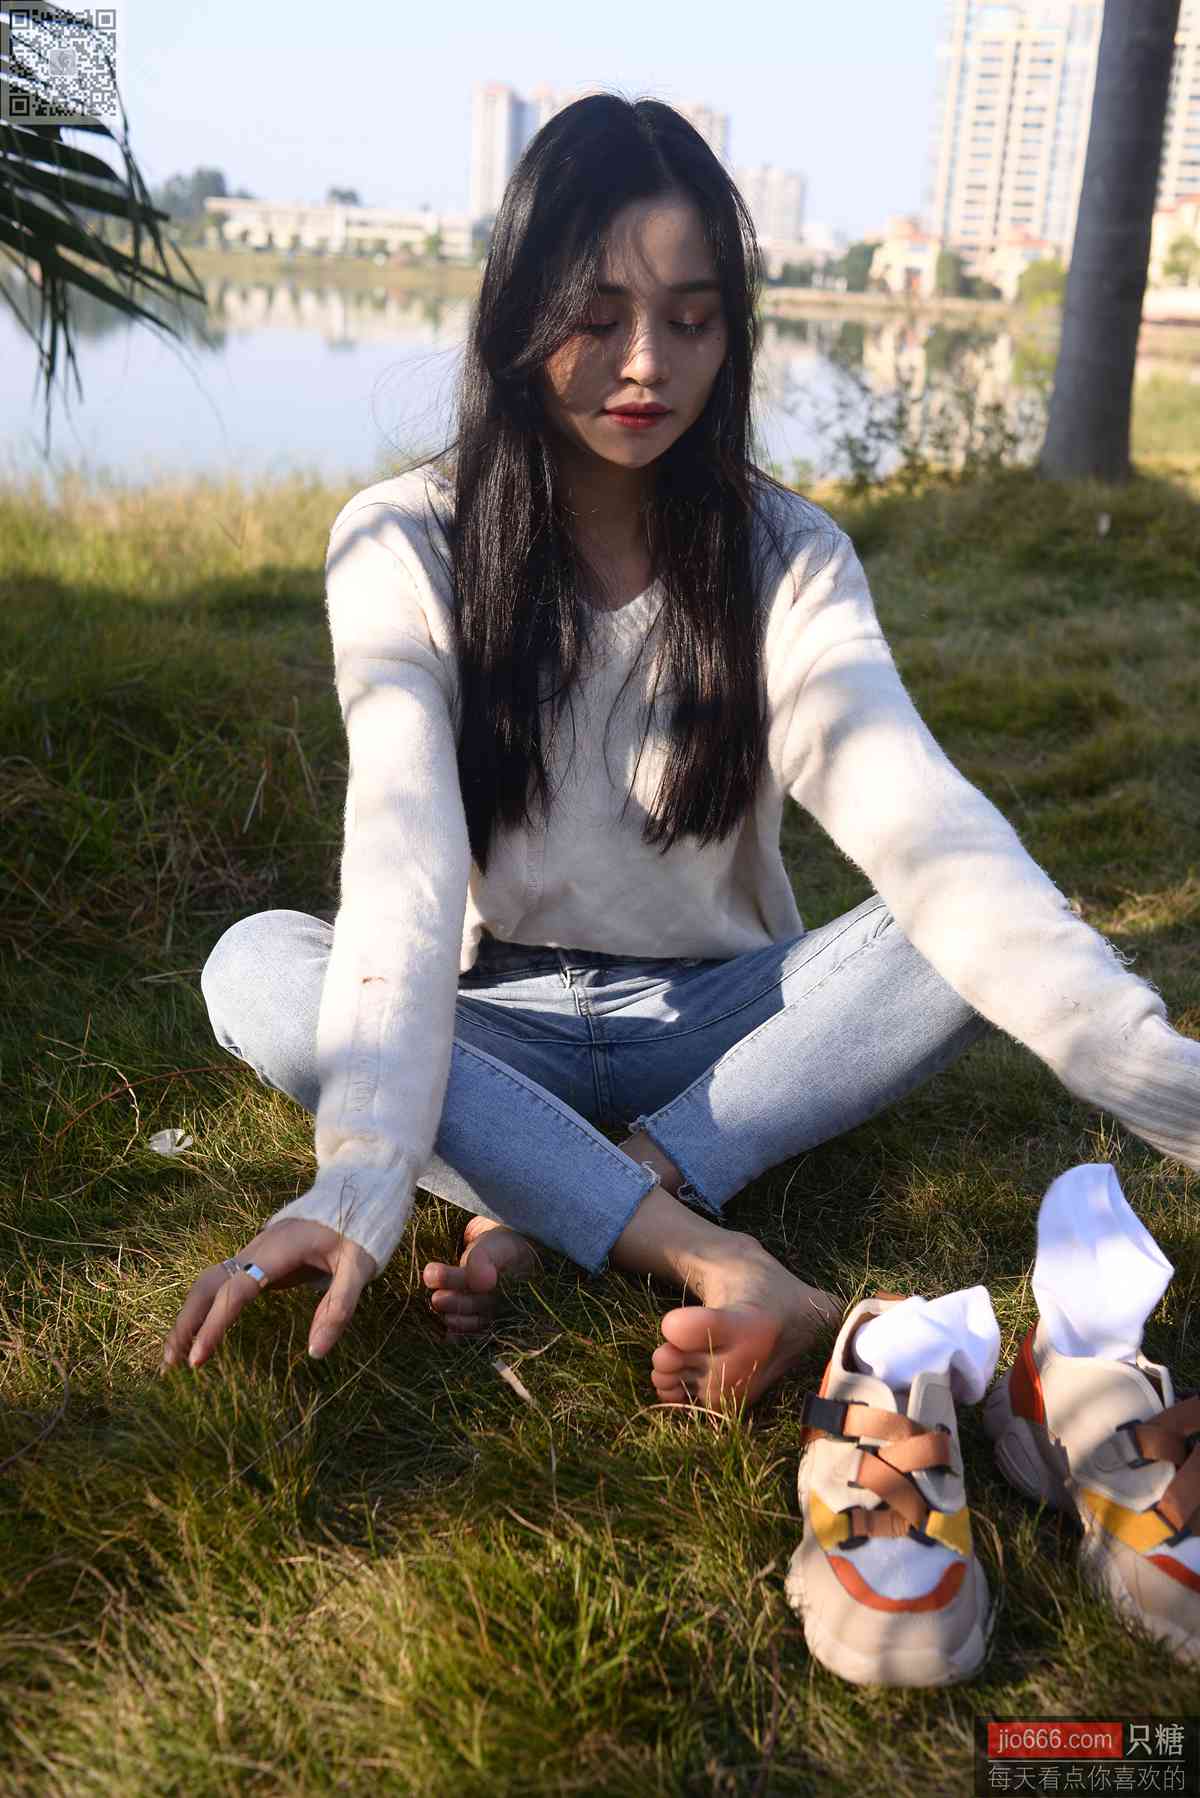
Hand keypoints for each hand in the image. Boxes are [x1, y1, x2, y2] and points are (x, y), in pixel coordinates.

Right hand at [160, 1218, 376, 1369]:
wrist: (354, 1194)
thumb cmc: (357, 1233)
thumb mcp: (358, 1268)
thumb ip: (338, 1308)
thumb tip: (315, 1352)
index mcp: (278, 1250)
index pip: (237, 1290)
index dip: (215, 1325)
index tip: (197, 1359)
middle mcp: (256, 1249)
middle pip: (207, 1284)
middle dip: (186, 1322)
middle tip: (170, 1364)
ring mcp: (252, 1253)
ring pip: (207, 1282)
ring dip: (188, 1316)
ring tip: (175, 1356)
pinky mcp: (255, 1260)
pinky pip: (221, 1284)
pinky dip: (203, 1309)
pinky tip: (198, 1334)